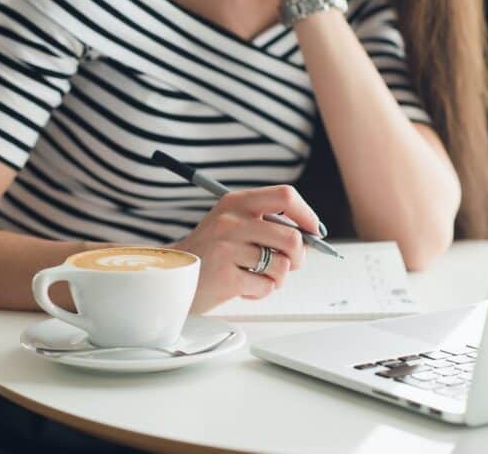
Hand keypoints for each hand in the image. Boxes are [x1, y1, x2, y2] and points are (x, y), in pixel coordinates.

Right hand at [171, 185, 321, 312]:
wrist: (171, 275)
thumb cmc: (210, 252)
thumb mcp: (232, 224)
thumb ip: (266, 224)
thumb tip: (310, 235)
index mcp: (236, 202)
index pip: (285, 197)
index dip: (307, 215)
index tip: (315, 231)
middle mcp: (231, 221)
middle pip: (292, 238)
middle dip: (299, 257)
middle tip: (289, 264)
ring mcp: (227, 249)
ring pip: (282, 266)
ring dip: (276, 278)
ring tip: (256, 276)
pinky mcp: (226, 277)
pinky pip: (265, 286)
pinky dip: (259, 291)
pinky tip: (241, 287)